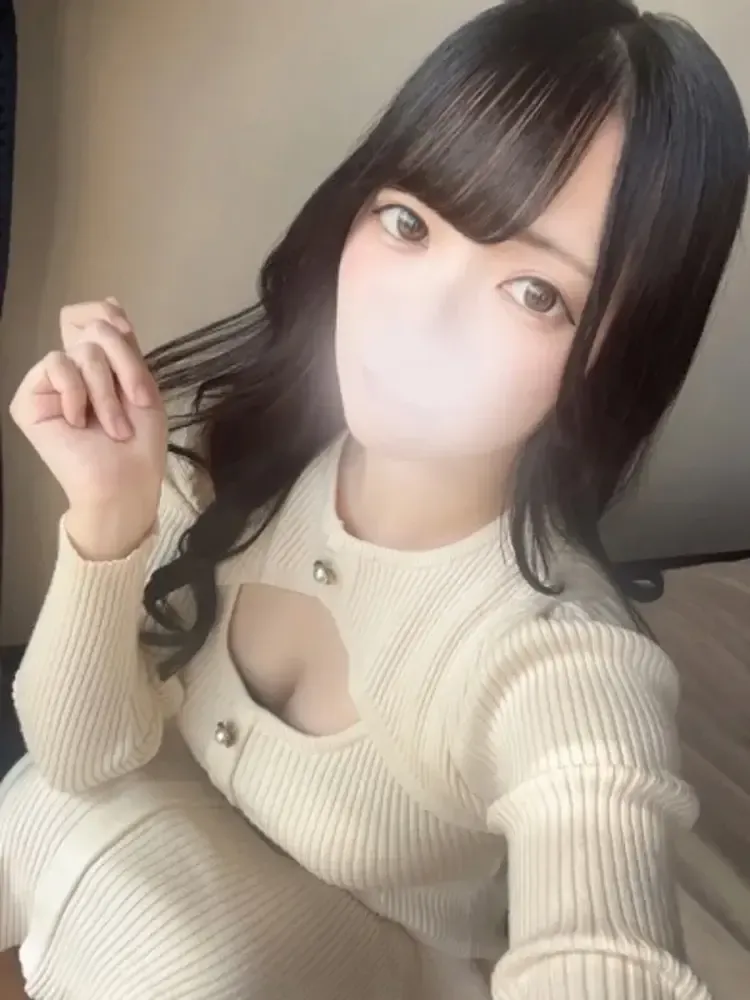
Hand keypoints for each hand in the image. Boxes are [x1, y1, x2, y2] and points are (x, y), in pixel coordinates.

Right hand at [9, 298, 167, 558]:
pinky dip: (76, 392)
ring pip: (81, 351)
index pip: (92, 316)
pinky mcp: (30, 400)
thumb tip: (110, 301)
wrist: (126, 481)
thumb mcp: (141, 385)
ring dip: (107, 392)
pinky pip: (55, 365)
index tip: (128, 336)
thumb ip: (124, 345)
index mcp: (100, 365)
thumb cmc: (141, 443)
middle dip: (126, 365)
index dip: (109, 318)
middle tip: (136, 403)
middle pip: (96, 330)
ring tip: (115, 427)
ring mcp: (50, 384)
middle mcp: (73, 369)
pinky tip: (80, 421)